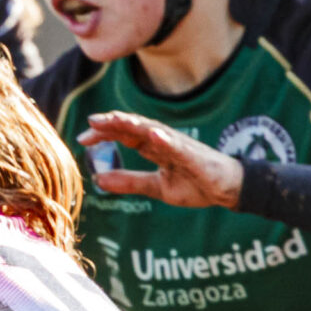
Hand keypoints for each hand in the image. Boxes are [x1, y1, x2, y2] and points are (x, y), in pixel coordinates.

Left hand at [81, 111, 244, 209]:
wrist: (228, 191)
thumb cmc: (196, 185)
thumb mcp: (156, 187)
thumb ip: (129, 182)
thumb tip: (98, 178)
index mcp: (154, 148)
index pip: (124, 135)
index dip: (104, 134)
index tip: (82, 138)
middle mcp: (163, 141)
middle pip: (134, 127)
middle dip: (113, 123)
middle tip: (92, 121)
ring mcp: (179, 145)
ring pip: (153, 129)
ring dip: (134, 123)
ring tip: (115, 119)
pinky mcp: (194, 154)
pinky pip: (178, 145)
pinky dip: (165, 138)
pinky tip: (152, 134)